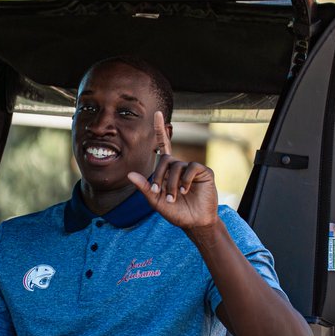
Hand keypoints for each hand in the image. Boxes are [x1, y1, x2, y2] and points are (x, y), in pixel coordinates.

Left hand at [127, 111, 218, 231]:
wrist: (195, 222)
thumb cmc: (176, 212)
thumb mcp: (156, 201)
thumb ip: (144, 188)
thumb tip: (130, 174)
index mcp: (168, 170)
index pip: (164, 145)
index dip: (160, 129)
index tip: (157, 113)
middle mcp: (180, 166)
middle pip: (166, 159)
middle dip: (160, 176)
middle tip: (160, 193)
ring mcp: (192, 168)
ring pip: (177, 166)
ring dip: (172, 184)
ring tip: (174, 198)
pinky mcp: (204, 172)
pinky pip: (191, 168)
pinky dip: (185, 180)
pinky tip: (186, 191)